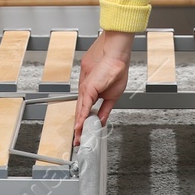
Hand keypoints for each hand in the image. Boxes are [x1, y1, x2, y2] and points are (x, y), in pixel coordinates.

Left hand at [75, 30, 133, 145]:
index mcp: (92, 92)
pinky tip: (80, 127)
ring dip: (79, 126)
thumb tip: (102, 120)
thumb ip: (105, 108)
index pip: (85, 110)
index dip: (84, 122)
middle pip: (80, 112)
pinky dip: (81, 118)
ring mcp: (85, 90)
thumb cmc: (116, 68)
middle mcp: (86, 91)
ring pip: (80, 111)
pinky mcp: (87, 88)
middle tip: (77, 140)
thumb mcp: (113, 95)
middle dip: (79, 128)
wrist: (116, 55)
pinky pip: (83, 106)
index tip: (83, 133)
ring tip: (78, 138)